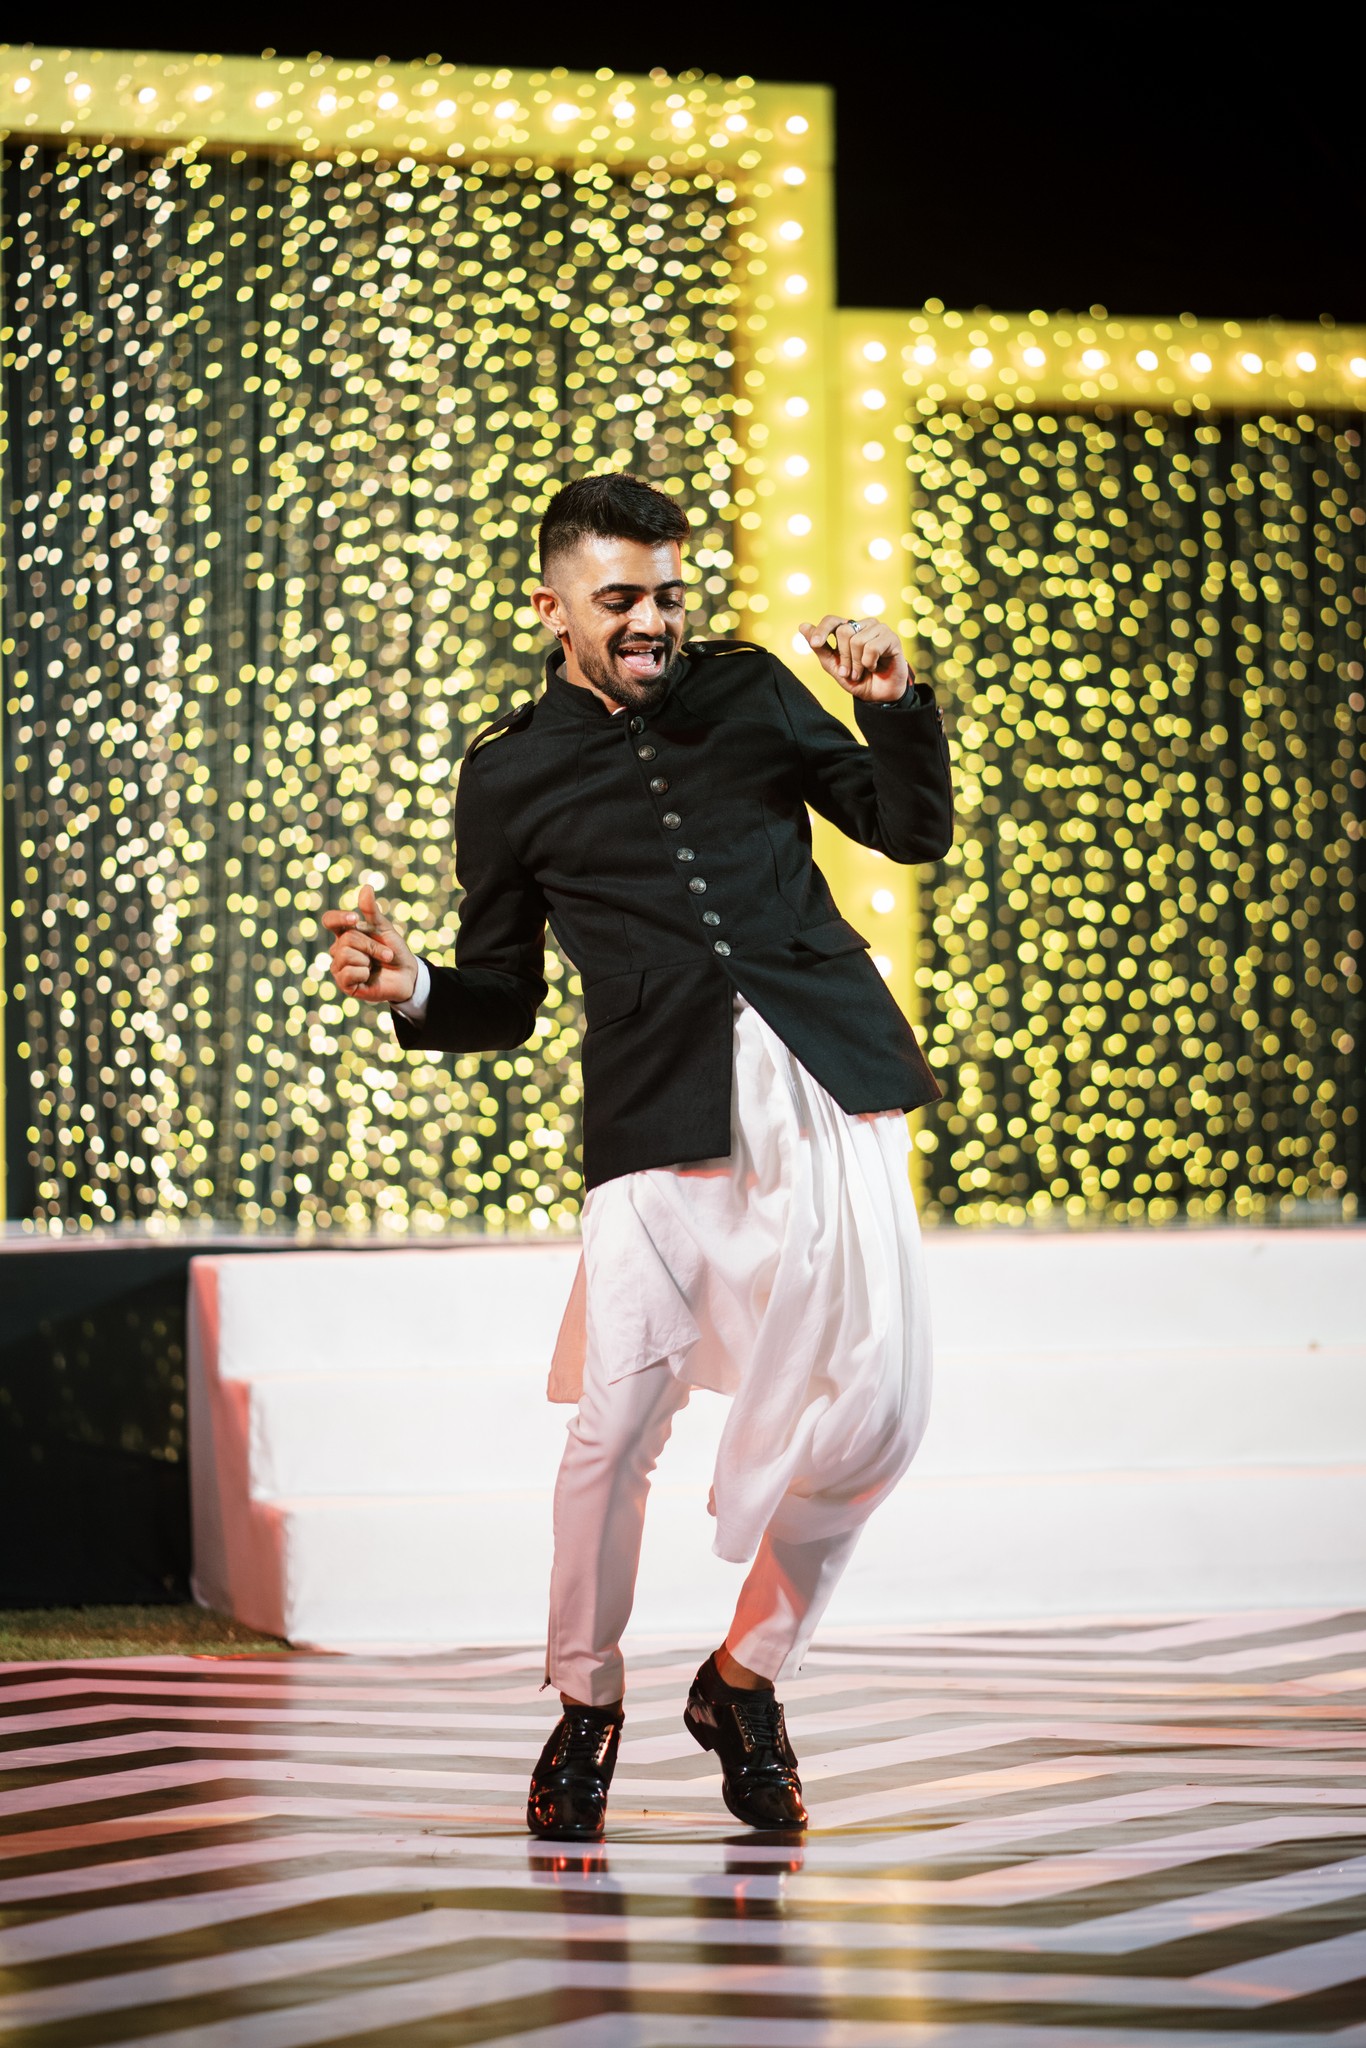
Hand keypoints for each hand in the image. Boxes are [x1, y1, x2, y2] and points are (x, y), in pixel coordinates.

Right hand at [320, 882, 418, 1004]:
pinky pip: (348, 973)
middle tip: (385, 954)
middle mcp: (338, 950)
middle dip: (371, 945)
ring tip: (376, 965)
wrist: (407, 976)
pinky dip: (364, 973)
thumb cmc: (394, 950)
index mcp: (345, 934)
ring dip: (368, 958)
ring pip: (345, 955)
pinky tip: (369, 977)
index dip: (339, 917)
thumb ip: (372, 911)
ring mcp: (340, 968)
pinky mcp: (345, 984)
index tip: (354, 918)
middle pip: (346, 939)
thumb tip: (366, 887)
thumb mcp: (384, 929)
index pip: (330, 920)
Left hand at [798, 614, 909, 701]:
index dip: (822, 630)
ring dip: (857, 664)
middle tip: (850, 673)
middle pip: (844, 632)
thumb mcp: (834, 666)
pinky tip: (875, 666)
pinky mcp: (892, 638)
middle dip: (844, 658)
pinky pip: (872, 647)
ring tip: (863, 672)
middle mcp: (864, 625)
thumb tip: (802, 626)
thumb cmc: (858, 679)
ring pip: (857, 640)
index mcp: (849, 629)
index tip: (814, 644)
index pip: (832, 620)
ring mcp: (879, 629)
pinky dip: (870, 663)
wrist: (879, 696)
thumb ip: (820, 647)